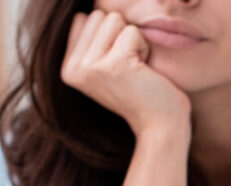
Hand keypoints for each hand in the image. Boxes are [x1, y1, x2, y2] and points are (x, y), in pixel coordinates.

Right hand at [61, 9, 191, 137]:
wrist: (162, 128)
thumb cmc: (144, 96)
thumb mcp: (108, 68)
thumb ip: (93, 41)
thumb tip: (92, 7)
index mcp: (69, 68)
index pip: (84, 18)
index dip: (111, 35)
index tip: (120, 66)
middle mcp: (74, 68)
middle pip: (99, 15)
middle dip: (123, 36)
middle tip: (132, 70)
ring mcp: (91, 67)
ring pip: (114, 19)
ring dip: (134, 41)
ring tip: (137, 71)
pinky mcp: (114, 64)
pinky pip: (133, 31)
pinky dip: (145, 48)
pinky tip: (145, 73)